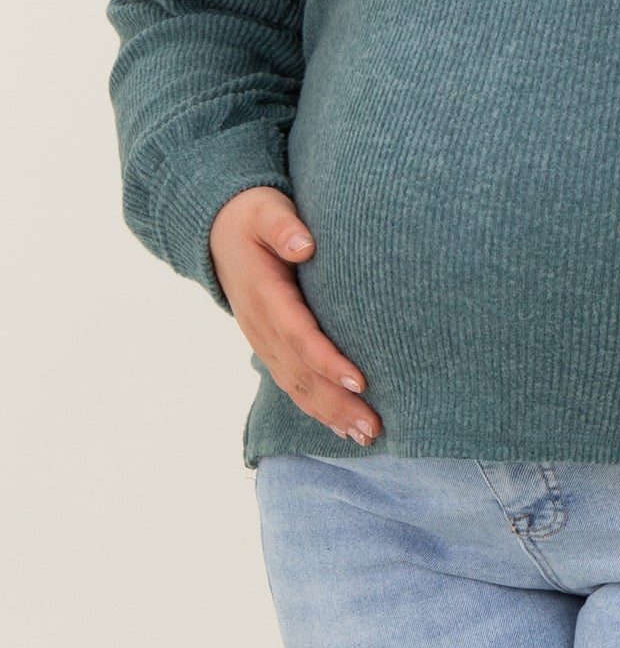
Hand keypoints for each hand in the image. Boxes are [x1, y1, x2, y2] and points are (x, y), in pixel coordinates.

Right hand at [209, 186, 383, 445]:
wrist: (218, 231)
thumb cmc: (253, 216)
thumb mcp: (265, 210)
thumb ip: (282, 226)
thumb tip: (304, 245)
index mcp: (263, 295)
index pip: (298, 335)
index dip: (327, 361)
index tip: (360, 380)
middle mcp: (261, 326)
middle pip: (300, 373)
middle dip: (336, 403)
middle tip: (372, 427)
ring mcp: (263, 341)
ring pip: (297, 386)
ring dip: (330, 413)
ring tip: (366, 436)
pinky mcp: (270, 346)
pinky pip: (293, 383)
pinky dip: (317, 407)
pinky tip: (342, 427)